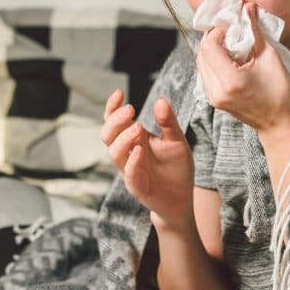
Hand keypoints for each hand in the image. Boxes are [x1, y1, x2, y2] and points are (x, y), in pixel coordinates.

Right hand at [100, 89, 194, 225]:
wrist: (182, 197)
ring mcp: (130, 169)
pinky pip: (128, 174)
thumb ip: (168, 122)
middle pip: (108, 135)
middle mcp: (127, 152)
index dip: (112, 107)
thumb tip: (160, 100)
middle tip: (131, 109)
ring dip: (123, 139)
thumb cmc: (176, 167)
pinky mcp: (137, 186)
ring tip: (138, 127)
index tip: (119, 92)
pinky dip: (132, 162)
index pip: (114, 120)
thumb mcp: (176, 140)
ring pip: (114, 153)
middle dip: (115, 121)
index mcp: (134, 138)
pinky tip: (139, 150)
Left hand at [196, 2, 289, 136]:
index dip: (217, 32)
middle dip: (214, 38)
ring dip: (212, 49)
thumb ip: (255, 30)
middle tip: (231, 32)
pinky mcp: (213, 100)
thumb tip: (248, 7)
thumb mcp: (270, 56)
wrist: (280, 124)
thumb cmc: (281, 92)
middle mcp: (216, 91)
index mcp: (230, 81)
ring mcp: (212, 97)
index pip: (208, 47)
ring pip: (200, 63)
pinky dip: (214, 62)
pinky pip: (205, 73)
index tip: (232, 27)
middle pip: (201, 54)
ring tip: (232, 45)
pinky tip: (230, 59)